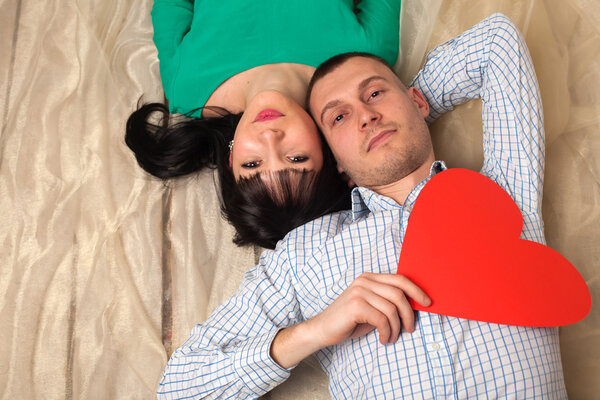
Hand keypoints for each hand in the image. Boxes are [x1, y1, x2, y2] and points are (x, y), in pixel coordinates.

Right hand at [307, 273, 430, 346]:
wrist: (322, 330)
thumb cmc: (349, 321)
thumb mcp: (371, 308)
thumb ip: (386, 302)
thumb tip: (413, 306)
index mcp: (369, 278)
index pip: (399, 279)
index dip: (416, 290)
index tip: (427, 303)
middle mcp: (364, 281)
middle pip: (399, 294)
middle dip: (409, 314)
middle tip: (409, 329)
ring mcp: (359, 292)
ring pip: (392, 309)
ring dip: (396, 328)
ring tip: (391, 337)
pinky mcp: (355, 306)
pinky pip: (382, 319)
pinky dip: (387, 332)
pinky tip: (383, 339)